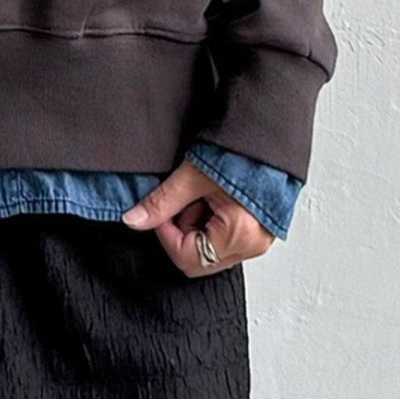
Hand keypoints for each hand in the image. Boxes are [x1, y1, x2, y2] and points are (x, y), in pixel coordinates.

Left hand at [122, 162, 272, 275]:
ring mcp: (256, 241)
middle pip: (197, 260)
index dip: (166, 232)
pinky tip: (214, 200)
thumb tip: (134, 220)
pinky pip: (222, 242)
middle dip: (182, 232)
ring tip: (204, 196)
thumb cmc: (240, 153)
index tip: (164, 209)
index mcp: (240, 234)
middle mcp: (252, 245)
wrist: (266, 138)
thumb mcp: (192, 176)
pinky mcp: (257, 233)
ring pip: (207, 252)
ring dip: (196, 226)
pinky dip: (210, 224)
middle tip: (187, 200)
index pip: (186, 257)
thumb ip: (161, 202)